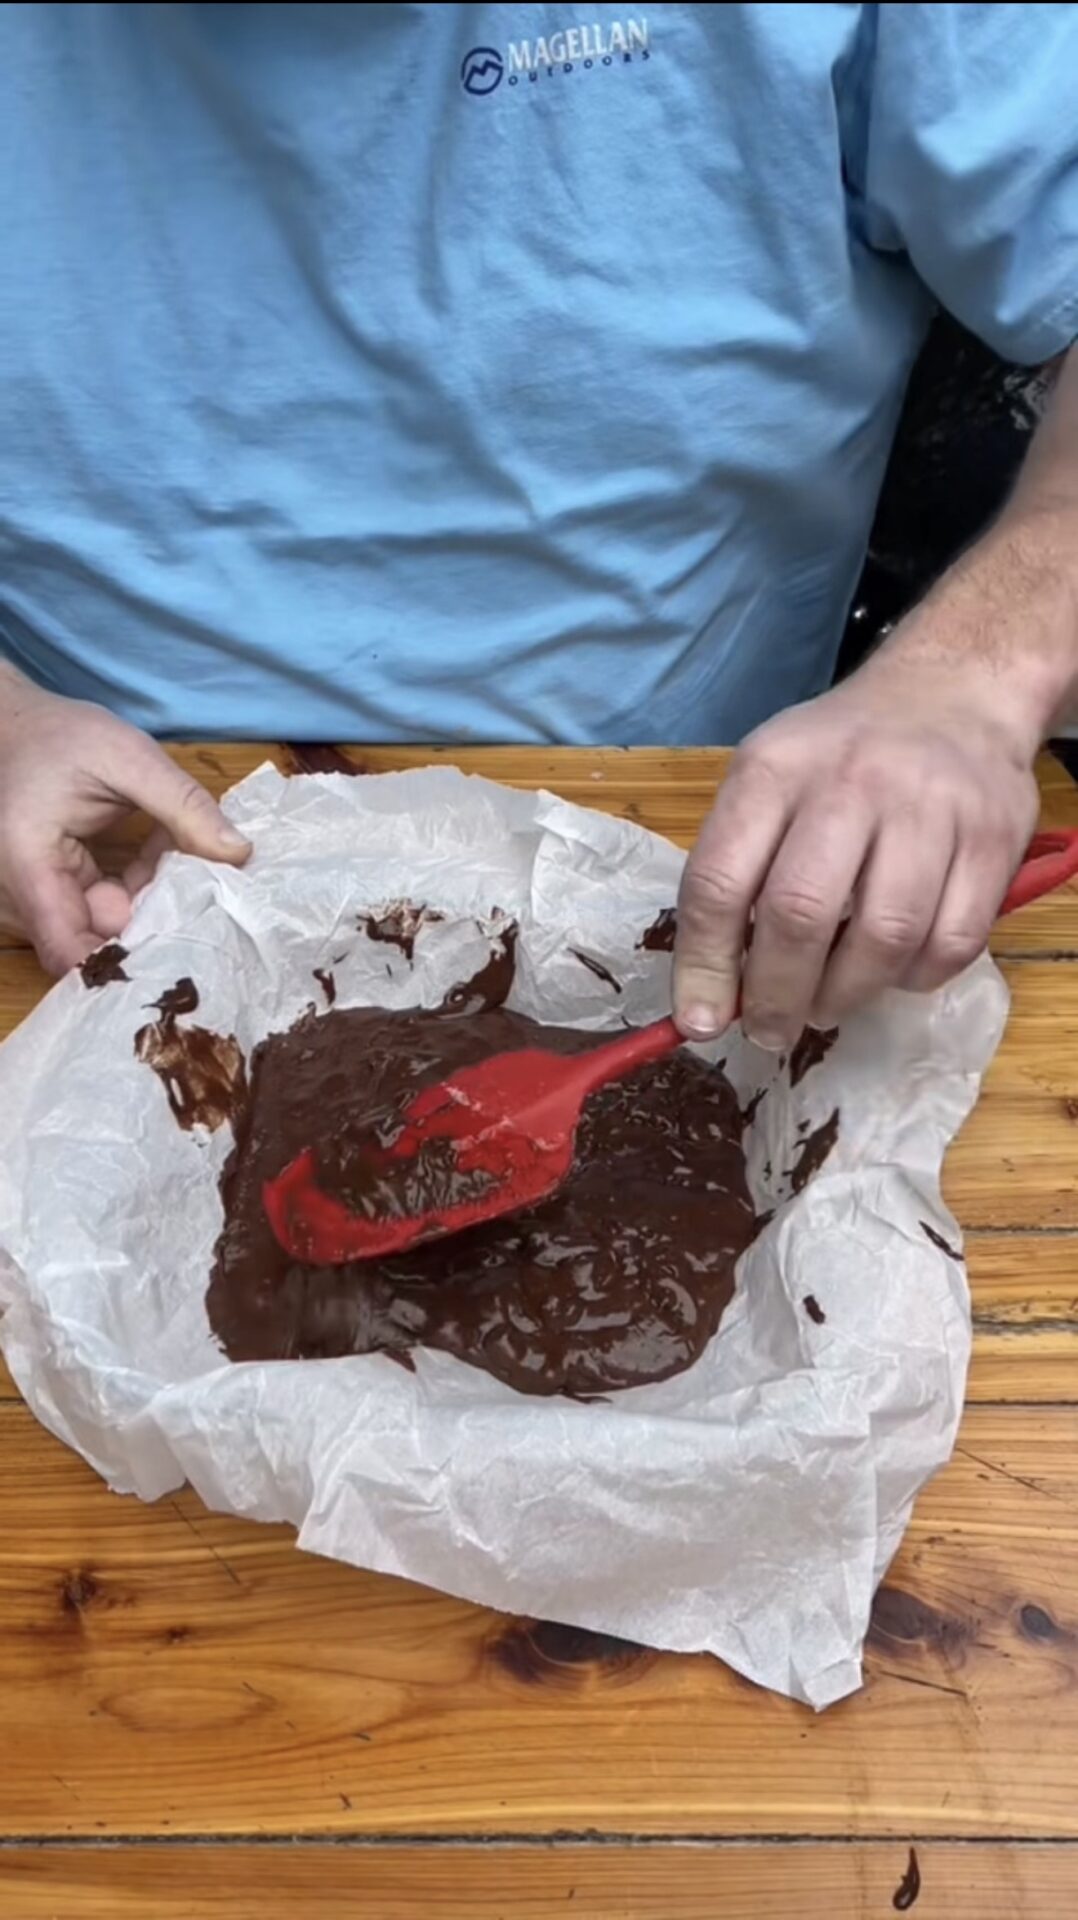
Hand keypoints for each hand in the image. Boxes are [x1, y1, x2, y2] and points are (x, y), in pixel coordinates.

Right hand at [0, 667, 249, 974]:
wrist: (17, 725)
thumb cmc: (60, 735)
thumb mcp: (127, 757)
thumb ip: (183, 805)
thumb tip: (238, 854)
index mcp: (27, 865)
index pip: (69, 951)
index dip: (126, 964)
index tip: (186, 953)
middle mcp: (20, 897)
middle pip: (94, 944)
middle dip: (155, 930)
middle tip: (211, 905)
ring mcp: (36, 901)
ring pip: (106, 930)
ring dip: (153, 905)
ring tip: (191, 870)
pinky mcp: (56, 895)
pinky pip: (105, 911)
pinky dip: (140, 890)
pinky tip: (163, 856)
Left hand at [673, 652, 1040, 1047]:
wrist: (953, 695)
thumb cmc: (840, 757)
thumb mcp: (768, 781)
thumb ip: (736, 872)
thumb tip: (713, 993)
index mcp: (773, 770)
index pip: (719, 881)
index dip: (704, 965)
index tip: (700, 1021)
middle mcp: (850, 783)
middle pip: (799, 915)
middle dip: (775, 996)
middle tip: (769, 1031)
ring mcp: (930, 809)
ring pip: (884, 939)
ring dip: (846, 995)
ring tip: (827, 1004)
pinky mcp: (993, 839)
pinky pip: (951, 943)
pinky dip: (915, 978)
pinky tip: (893, 970)